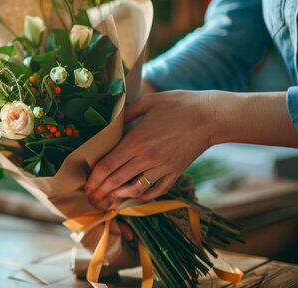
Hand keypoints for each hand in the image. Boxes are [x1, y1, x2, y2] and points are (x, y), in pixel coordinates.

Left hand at [85, 90, 215, 201]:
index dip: (94, 179)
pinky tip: (134, 195)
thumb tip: (109, 118)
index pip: (107, 166)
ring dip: (119, 195)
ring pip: (135, 189)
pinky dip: (143, 196)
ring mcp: (162, 168)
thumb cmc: (178, 105)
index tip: (86, 185)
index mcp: (136, 141)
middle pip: (116, 181)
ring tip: (109, 197)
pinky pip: (156, 191)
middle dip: (100, 191)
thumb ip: (125, 111)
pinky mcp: (175, 173)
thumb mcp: (147, 102)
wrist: (211, 116)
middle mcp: (147, 158)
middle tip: (91, 197)